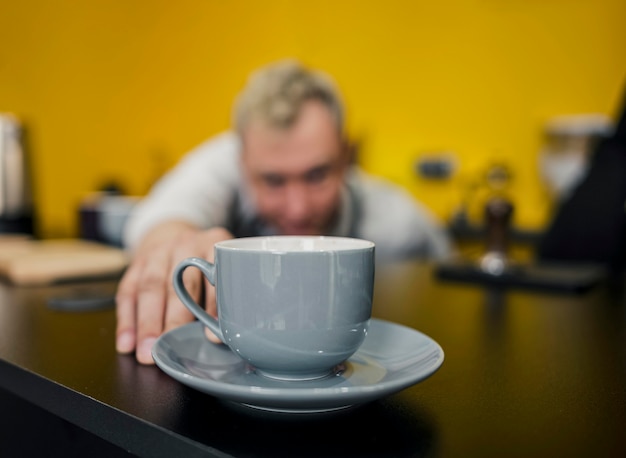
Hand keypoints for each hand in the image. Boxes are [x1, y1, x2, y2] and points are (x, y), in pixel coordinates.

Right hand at [115, 221, 232, 363]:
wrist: (174, 233)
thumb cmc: (207, 263)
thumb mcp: (225, 266)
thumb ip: (226, 295)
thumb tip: (224, 336)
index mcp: (212, 244)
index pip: (213, 276)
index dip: (212, 307)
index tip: (213, 336)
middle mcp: (184, 245)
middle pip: (177, 283)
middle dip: (173, 320)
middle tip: (171, 347)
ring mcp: (158, 252)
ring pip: (150, 287)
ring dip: (147, 324)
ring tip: (146, 352)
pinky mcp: (136, 264)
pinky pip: (128, 292)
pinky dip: (126, 320)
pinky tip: (127, 344)